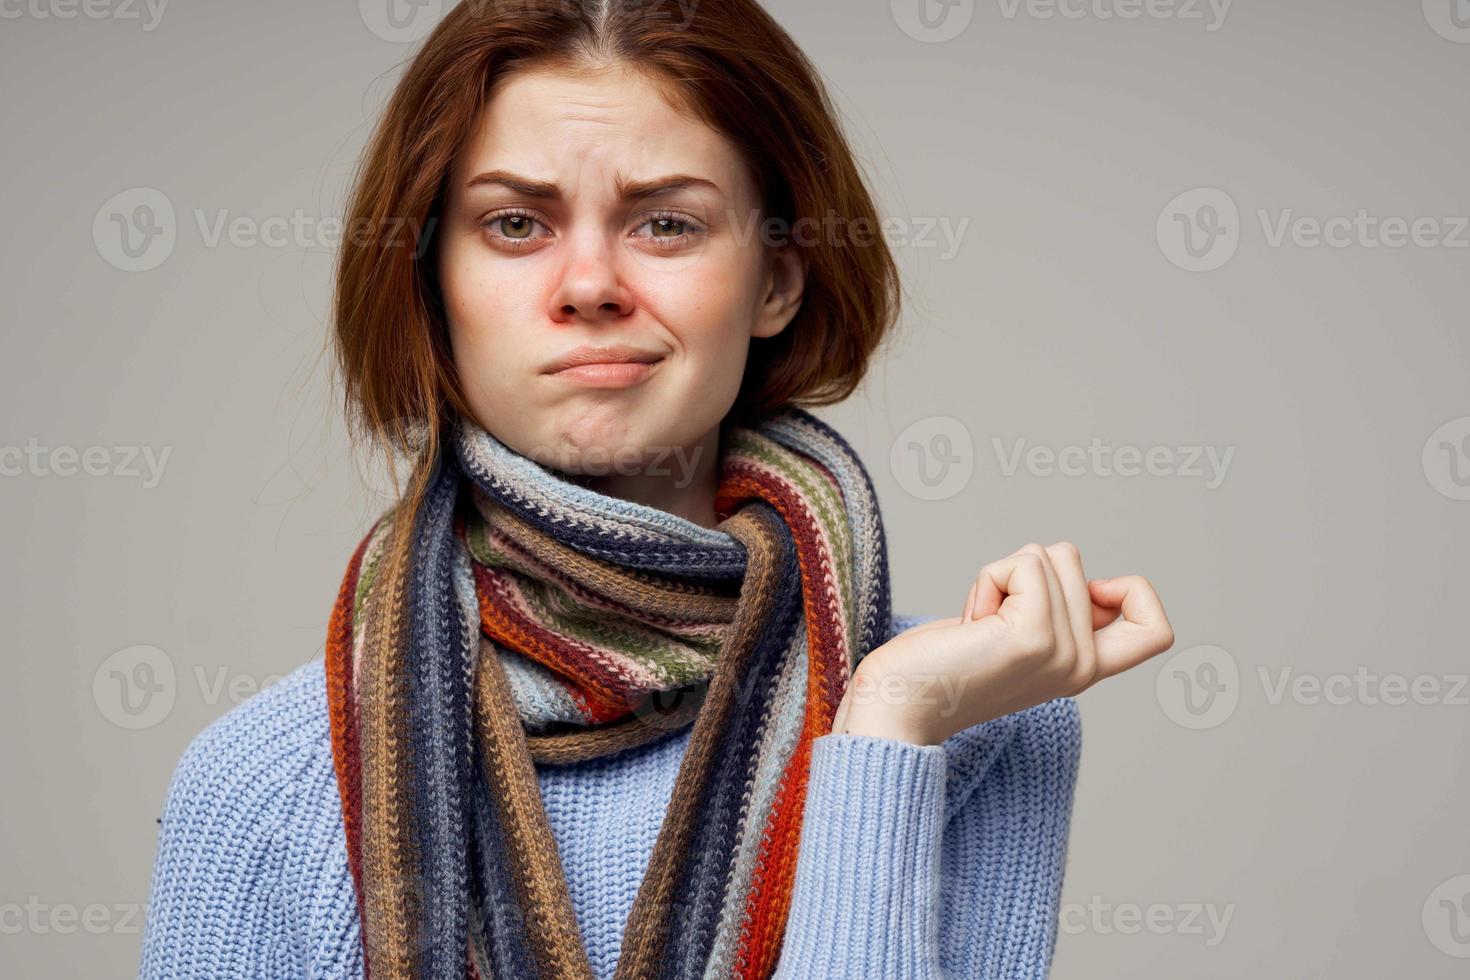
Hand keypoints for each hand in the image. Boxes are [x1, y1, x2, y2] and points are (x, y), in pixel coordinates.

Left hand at [830, 542, 1174, 743]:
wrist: (898, 705)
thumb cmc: (942, 665)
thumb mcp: (1019, 635)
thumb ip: (1061, 613)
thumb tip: (1092, 579)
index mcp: (1085, 671)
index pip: (1157, 629)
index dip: (1129, 592)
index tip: (1076, 597)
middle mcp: (1082, 668)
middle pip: (1075, 560)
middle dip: (1022, 571)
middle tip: (989, 621)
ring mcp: (1062, 654)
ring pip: (1049, 555)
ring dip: (1001, 575)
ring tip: (979, 624)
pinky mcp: (1033, 637)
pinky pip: (1025, 564)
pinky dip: (989, 578)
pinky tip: (971, 622)